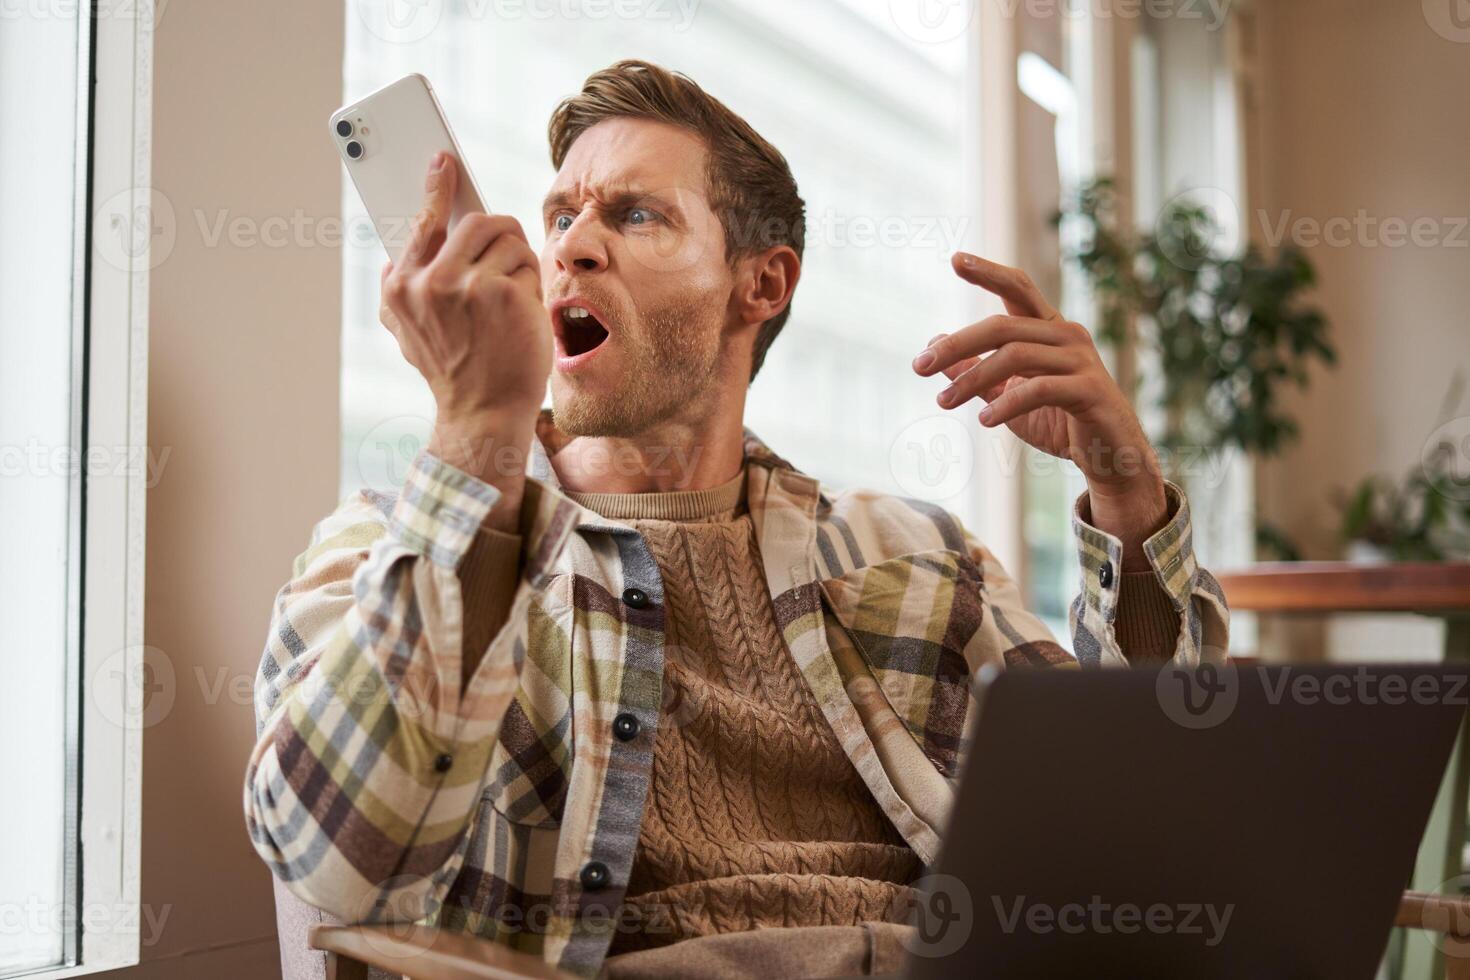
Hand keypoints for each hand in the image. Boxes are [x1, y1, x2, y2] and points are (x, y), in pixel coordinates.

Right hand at [380, 152, 551, 525]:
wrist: (483, 411)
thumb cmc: (453, 370)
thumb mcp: (406, 333)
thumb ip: (397, 292)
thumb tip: (395, 255)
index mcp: (401, 287)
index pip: (422, 222)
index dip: (436, 186)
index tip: (444, 160)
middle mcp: (429, 282)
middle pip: (478, 222)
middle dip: (501, 235)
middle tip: (509, 254)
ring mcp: (467, 286)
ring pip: (508, 240)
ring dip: (519, 262)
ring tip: (512, 297)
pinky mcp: (504, 294)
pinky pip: (528, 263)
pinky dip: (532, 283)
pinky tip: (523, 313)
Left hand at [912, 251, 1166, 562]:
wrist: (1110, 458)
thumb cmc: (1060, 422)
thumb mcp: (1007, 395)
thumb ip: (975, 371)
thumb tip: (934, 345)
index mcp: (1049, 329)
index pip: (1018, 288)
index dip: (988, 272)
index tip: (955, 259)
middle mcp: (1067, 336)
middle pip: (1003, 327)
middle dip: (956, 345)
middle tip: (918, 366)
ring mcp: (1081, 360)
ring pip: (1015, 356)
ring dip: (972, 379)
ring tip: (943, 402)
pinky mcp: (1089, 390)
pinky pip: (1040, 388)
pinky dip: (1007, 403)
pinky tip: (984, 420)